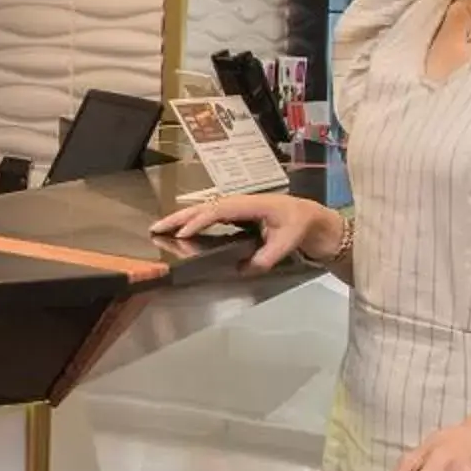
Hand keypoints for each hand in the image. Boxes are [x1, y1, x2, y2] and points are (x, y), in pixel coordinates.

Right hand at [148, 193, 338, 273]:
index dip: (200, 222)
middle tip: (156, 228)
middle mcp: (241, 201)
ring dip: (182, 217)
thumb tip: (243, 268)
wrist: (315, 219)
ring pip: (205, 209)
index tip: (183, 234)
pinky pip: (210, 215)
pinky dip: (193, 220)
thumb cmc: (303, 226)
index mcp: (253, 204)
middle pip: (205, 206)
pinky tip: (181, 229)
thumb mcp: (288, 243)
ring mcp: (238, 206)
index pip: (219, 211)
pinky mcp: (237, 213)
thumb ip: (267, 256)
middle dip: (180, 216)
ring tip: (160, 228)